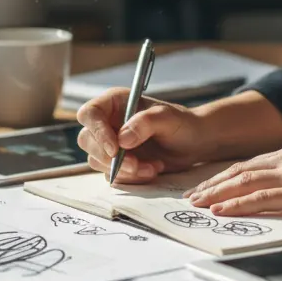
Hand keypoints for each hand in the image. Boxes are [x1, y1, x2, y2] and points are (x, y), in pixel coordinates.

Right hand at [75, 88, 214, 183]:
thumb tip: (122, 139)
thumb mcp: (167, 118)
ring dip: (124, 170)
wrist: (194, 143)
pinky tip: (152, 169)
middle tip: (137, 164)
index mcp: (115, 103)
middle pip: (87, 141)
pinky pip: (113, 174)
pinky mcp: (118, 162)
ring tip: (153, 167)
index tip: (115, 149)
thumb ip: (145, 123)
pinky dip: (131, 177)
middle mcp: (108, 122)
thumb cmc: (182, 123)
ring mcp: (111, 143)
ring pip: (98, 161)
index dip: (97, 131)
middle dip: (111, 157)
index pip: (90, 114)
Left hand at [182, 143, 281, 217]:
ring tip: (197, 204)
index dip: (227, 175)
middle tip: (193, 195)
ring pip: (244, 181)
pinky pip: (260, 198)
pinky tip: (220, 210)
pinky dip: (237, 204)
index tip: (209, 185)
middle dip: (213, 183)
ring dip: (216, 193)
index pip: (252, 164)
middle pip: (241, 170)